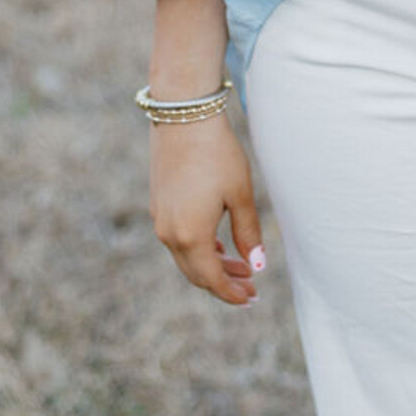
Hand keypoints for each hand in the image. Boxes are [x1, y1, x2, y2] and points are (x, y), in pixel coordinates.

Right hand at [149, 112, 265, 306]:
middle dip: (224, 282)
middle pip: (197, 273)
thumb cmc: (218, 153)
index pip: (211, 279)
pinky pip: (178, 240)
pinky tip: (219, 245)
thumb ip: (248, 232)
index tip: (250, 299)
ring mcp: (160, 220)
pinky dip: (199, 249)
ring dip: (213, 265)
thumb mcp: (240, 193)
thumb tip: (257, 265)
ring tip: (242, 266)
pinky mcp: (158, 205)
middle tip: (251, 287)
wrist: (184, 116)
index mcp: (190, 235)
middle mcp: (169, 234)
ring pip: (186, 257)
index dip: (231, 293)